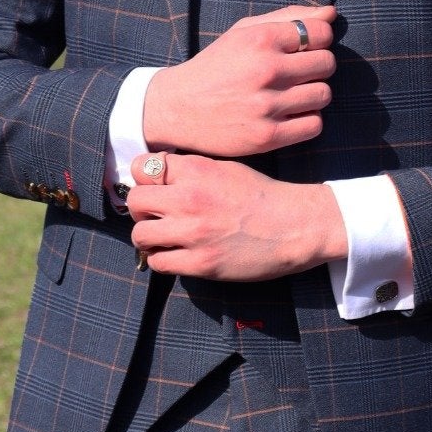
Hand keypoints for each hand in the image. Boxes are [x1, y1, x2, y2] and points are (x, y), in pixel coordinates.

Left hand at [126, 152, 347, 282]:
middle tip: (155, 215)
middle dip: (141, 209)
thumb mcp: (226, 167)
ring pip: (140, 235)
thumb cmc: (263, 196)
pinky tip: (176, 254)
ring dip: (149, 237)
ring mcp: (194, 233)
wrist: (296, 225)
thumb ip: (190, 170)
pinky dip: (162, 259)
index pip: (142, 168)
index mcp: (196, 170)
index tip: (153, 188)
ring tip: (165, 237)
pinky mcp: (202, 263)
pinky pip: (158, 263)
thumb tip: (156, 176)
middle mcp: (190, 198)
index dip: (143, 179)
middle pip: (134, 201)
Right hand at [142, 5, 336, 157]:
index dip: (318, 40)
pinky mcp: (268, 136)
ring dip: (312, 94)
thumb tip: (332, 12)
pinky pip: (315, 125)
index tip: (303, 49)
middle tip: (297, 74)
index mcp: (261, 39)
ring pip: (324, 94)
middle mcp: (266, 70)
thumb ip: (288, 18)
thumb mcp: (243, 32)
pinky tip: (289, 115)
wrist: (177, 108)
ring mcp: (267, 105)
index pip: (322, 32)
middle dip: (317, 67)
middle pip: (327, 64)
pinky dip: (307, 120)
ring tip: (291, 95)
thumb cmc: (216, 66)